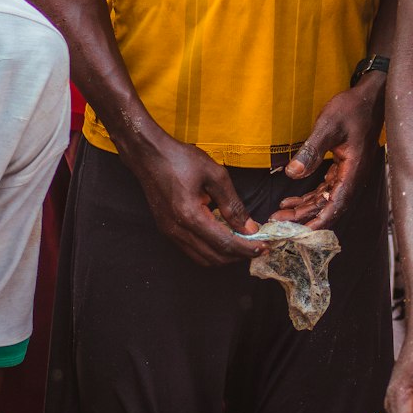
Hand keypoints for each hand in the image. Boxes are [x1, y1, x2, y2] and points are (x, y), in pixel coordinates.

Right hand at [127, 130, 260, 265]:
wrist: (148, 154)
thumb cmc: (180, 159)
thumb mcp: (215, 175)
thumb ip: (233, 204)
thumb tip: (249, 228)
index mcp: (190, 215)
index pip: (224, 244)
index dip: (246, 249)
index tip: (264, 247)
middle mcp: (177, 230)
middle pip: (214, 257)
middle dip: (238, 256)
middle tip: (257, 247)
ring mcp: (169, 232)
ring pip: (202, 258)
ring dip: (224, 256)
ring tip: (243, 245)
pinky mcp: (166, 230)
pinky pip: (192, 250)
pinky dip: (211, 250)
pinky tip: (223, 238)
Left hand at [278, 75, 383, 230]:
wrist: (369, 98)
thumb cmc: (352, 109)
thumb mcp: (328, 126)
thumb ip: (311, 150)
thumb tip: (292, 174)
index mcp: (353, 172)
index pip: (336, 206)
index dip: (319, 222)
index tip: (301, 234)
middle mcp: (352, 178)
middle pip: (327, 207)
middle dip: (303, 218)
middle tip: (278, 224)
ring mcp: (347, 175)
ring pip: (324, 200)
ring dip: (303, 209)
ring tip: (279, 215)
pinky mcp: (342, 169)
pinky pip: (324, 190)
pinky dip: (308, 197)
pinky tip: (291, 201)